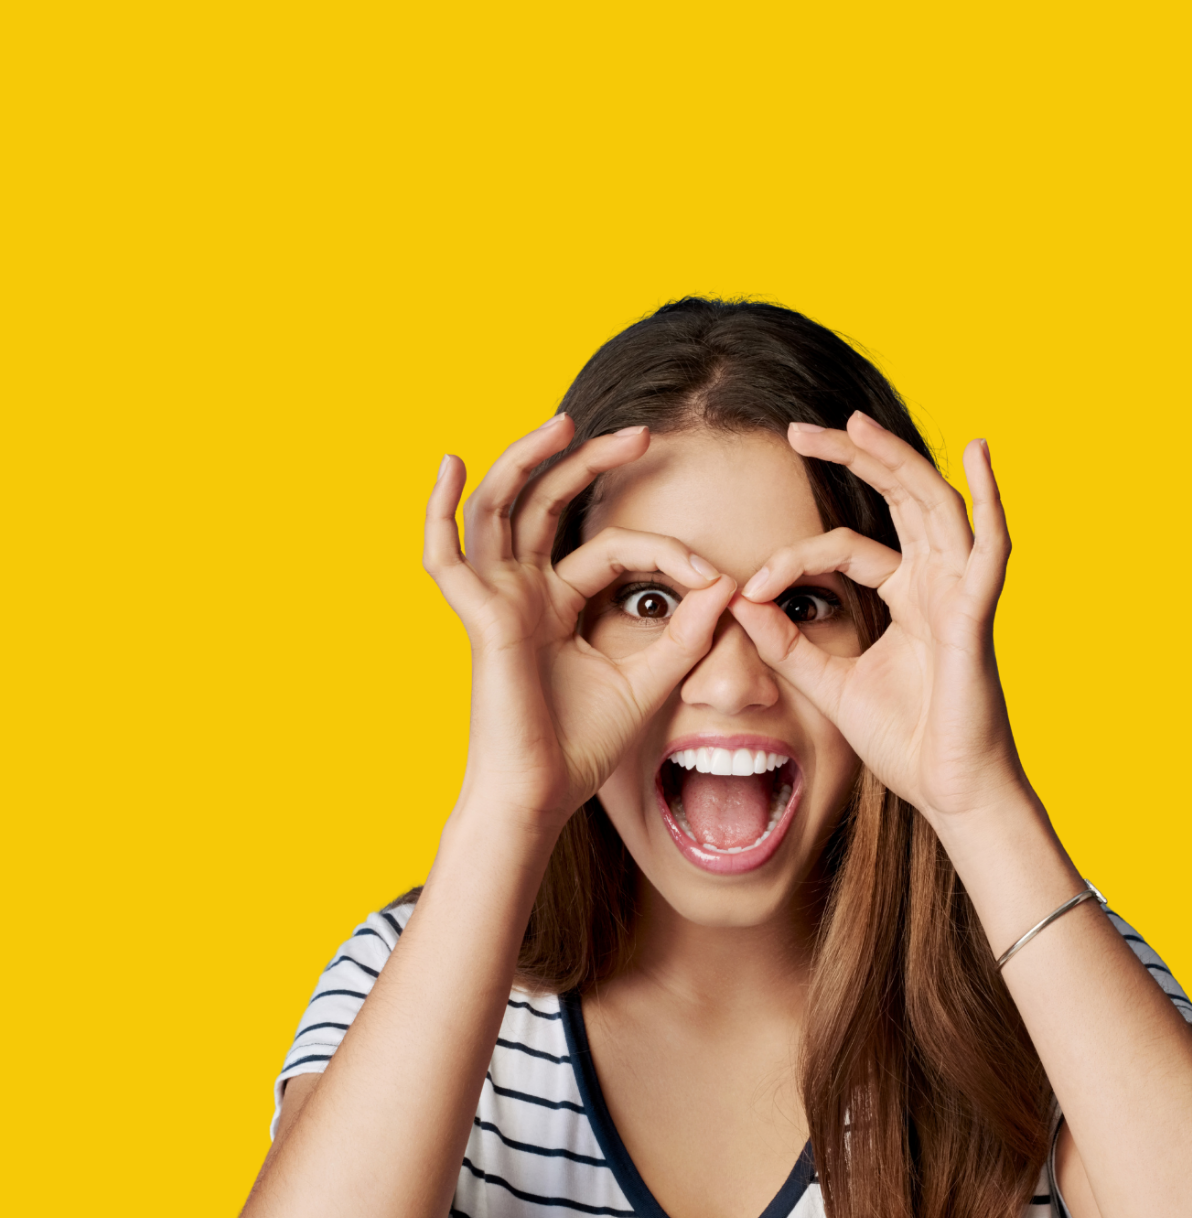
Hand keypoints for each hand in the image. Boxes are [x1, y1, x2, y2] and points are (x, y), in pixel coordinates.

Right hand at [425, 415, 734, 830]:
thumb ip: (686, 633)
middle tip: (640, 434)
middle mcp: (523, 594)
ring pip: (499, 509)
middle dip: (589, 464)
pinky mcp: (479, 617)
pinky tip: (449, 465)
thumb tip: (726, 583)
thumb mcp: (649, 681)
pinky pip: (445, 556)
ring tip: (563, 422)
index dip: (665, 552)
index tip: (713, 575)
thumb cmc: (582, 748)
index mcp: (558, 606)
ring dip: (525, 459)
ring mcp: (497, 601)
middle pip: (547, 505)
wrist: (541, 795)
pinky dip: (439, 509)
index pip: (609, 548)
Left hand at [726, 412, 1027, 826]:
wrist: (949, 791)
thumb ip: (788, 644)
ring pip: (933, 505)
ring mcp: (960, 594)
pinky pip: (990, 549)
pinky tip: (981, 454)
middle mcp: (936, 583)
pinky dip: (991, 500)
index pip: (848, 546)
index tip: (747, 587)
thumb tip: (739, 601)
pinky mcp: (975, 616)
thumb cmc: (907, 743)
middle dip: (853, 458)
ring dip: (896, 459)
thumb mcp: (830, 685)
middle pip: (898, 498)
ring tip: (855, 423)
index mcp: (907, 596)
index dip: (794, 558)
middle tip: (800, 430)